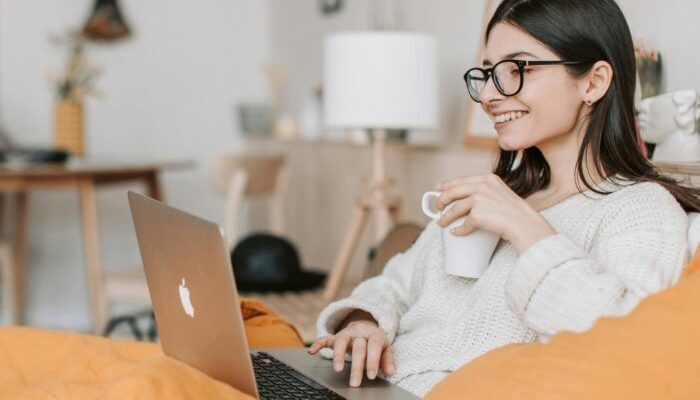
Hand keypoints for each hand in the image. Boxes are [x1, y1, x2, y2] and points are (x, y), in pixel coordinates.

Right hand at [308, 320, 394, 386]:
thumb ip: (387, 359)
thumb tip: (390, 371)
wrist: (365, 327)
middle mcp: (359, 333)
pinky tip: (312, 352)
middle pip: (358, 347)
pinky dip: (317, 344)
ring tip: (338, 370)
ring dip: (338, 356)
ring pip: (341, 342)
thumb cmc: (375, 342)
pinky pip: (324, 339)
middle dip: (356, 366)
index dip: (373, 361)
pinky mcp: (335, 337)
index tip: (371, 376)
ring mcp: (346, 334)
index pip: (374, 347)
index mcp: (374, 335)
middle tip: (355, 383)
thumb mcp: (385, 348)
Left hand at [435, 173, 554, 253]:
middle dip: (441, 200)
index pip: (463, 180)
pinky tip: (455, 232)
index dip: (448, 184)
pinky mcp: (477, 214)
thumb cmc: (517, 213)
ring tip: (441, 222)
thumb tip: (470, 201)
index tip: (439, 188)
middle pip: (453, 191)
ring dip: (445, 217)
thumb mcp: (503, 194)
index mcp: (488, 179)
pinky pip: (464, 224)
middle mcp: (482, 186)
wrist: (525, 224)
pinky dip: (458, 230)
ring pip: (455, 208)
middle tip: (437, 207)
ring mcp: (479, 199)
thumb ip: (488, 193)